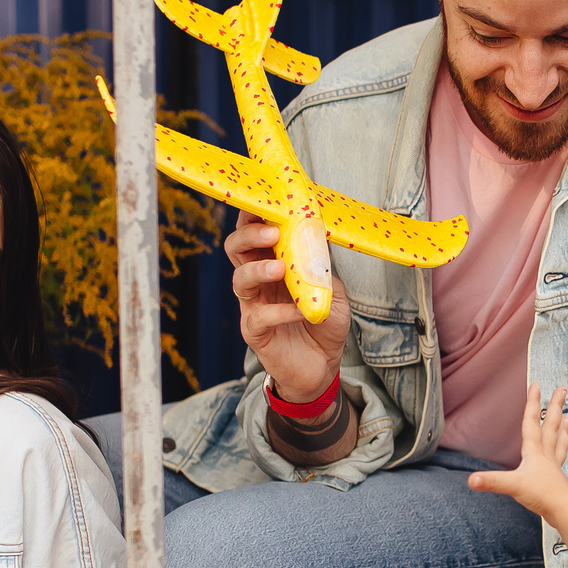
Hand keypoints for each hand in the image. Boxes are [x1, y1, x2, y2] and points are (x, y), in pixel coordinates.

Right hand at [229, 213, 350, 401]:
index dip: (255, 215)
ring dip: (259, 270)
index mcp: (272, 263)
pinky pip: (260, 317)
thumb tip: (319, 235)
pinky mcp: (256, 333)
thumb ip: (322, 265)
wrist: (322, 368)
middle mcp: (257, 282)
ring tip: (280, 269)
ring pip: (240, 279)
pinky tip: (302, 312)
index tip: (268, 199)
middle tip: (270, 231)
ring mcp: (253, 306)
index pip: (254, 232)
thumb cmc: (322, 324)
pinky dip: (282, 312)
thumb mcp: (331, 289)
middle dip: (249, 235)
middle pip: (236, 248)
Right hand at [467, 384, 567, 515]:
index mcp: (534, 452)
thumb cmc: (541, 496)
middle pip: (550, 425)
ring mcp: (553, 466)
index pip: (531, 422)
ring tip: (567, 416)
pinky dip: (562, 451)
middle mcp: (545, 455)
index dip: (532, 403)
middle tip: (561, 389)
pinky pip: (560, 459)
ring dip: (561, 427)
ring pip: (558, 440)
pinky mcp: (557, 478)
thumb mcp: (512, 486)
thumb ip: (492, 481)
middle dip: (554, 406)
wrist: (563, 510)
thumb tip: (471, 479)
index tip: (536, 385)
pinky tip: (561, 453)